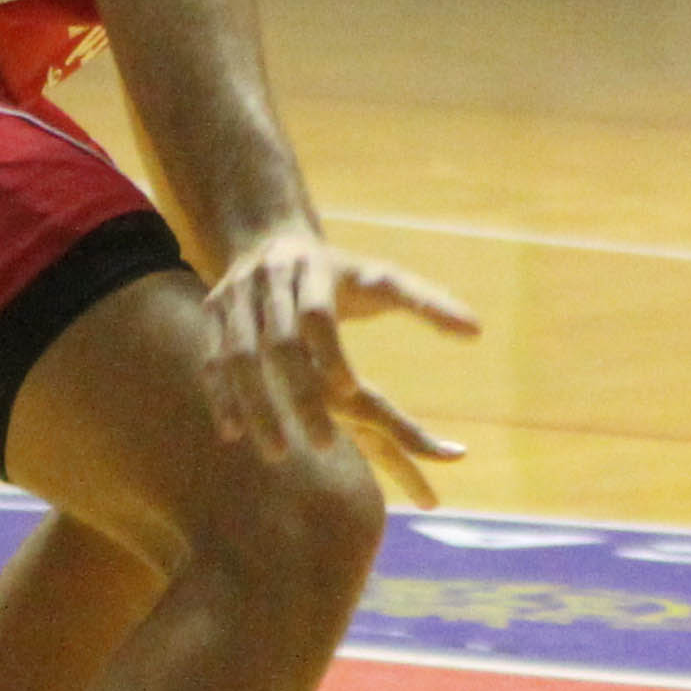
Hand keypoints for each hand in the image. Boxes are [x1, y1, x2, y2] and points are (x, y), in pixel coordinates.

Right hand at [202, 230, 481, 495]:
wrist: (267, 238)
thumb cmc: (339, 270)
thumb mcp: (384, 280)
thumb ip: (428, 305)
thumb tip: (478, 331)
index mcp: (313, 271)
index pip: (320, 317)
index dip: (331, 354)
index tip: (351, 392)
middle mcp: (269, 282)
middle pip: (279, 345)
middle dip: (299, 397)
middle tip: (324, 446)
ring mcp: (234, 299)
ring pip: (239, 358)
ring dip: (256, 406)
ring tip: (279, 453)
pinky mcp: (213, 317)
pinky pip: (212, 362)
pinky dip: (221, 397)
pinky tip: (233, 435)